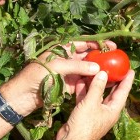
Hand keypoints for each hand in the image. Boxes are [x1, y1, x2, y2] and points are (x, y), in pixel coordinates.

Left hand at [0, 40, 117, 115]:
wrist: (23, 96)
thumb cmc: (36, 76)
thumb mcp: (56, 66)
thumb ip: (77, 66)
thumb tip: (96, 67)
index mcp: (62, 50)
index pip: (82, 43)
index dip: (97, 44)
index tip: (111, 46)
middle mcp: (67, 60)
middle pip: (87, 56)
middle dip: (101, 56)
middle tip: (116, 58)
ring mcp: (68, 73)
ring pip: (87, 70)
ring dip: (99, 70)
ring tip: (113, 71)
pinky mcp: (69, 86)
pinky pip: (84, 82)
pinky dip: (93, 82)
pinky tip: (104, 83)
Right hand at [50, 69, 134, 139]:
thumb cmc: (85, 124)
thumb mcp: (91, 103)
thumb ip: (97, 87)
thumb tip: (103, 73)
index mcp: (113, 110)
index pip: (123, 92)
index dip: (127, 80)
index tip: (131, 70)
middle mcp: (107, 111)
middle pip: (111, 92)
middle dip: (112, 80)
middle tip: (114, 67)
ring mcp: (95, 112)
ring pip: (97, 94)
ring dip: (96, 83)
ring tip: (96, 69)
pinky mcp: (85, 113)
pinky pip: (87, 99)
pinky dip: (84, 90)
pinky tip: (81, 80)